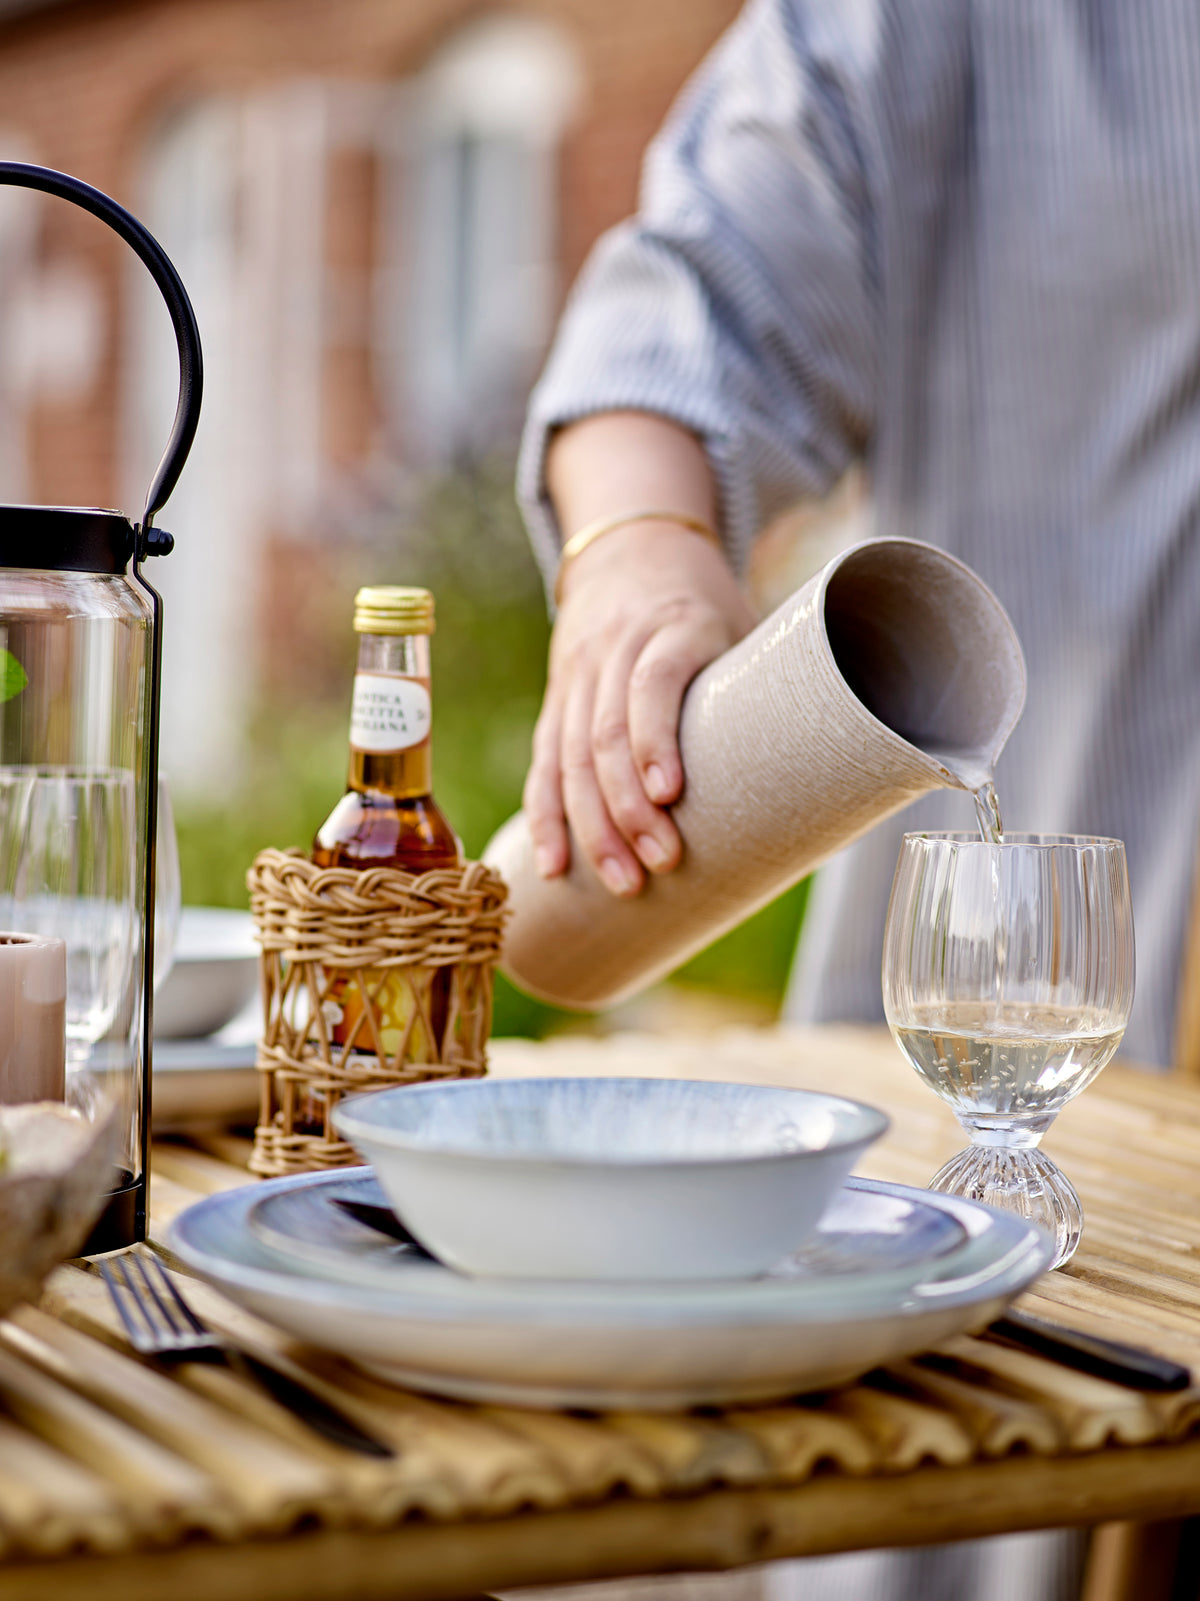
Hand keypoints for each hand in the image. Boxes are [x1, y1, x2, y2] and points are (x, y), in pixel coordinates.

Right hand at [524, 520, 755, 895]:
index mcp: (672, 626)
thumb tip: (839, 778)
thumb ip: (773, 685)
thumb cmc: (708, 605)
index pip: (650, 684)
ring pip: (568, 755)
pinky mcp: (557, 699)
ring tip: (621, 883)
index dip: (655, 740)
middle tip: (659, 866)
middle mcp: (615, 649)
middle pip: (605, 733)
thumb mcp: (744, 623)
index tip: (669, 795)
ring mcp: (578, 675)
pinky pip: (544, 762)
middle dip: (626, 808)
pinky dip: (546, 815)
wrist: (633, 550)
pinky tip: (555, 864)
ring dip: (590, 826)